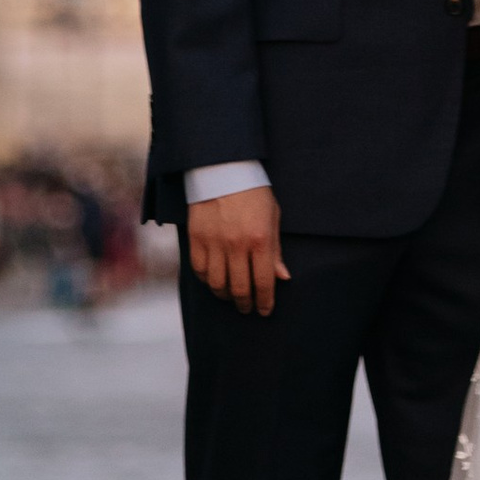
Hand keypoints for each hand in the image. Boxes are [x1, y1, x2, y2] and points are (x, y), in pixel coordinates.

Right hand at [188, 186, 288, 314]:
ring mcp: (214, 242)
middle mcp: (237, 245)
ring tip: (231, 297)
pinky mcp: (196, 238)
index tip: (264, 311)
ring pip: (217, 285)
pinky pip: (200, 271)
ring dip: (225, 296)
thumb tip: (282, 278)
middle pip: (239, 289)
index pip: (263, 283)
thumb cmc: (253, 192)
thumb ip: (276, 249)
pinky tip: (214, 281)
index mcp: (260, 239)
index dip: (265, 302)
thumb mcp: (273, 216)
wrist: (223, 168)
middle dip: (245, 304)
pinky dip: (207, 281)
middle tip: (247, 308)